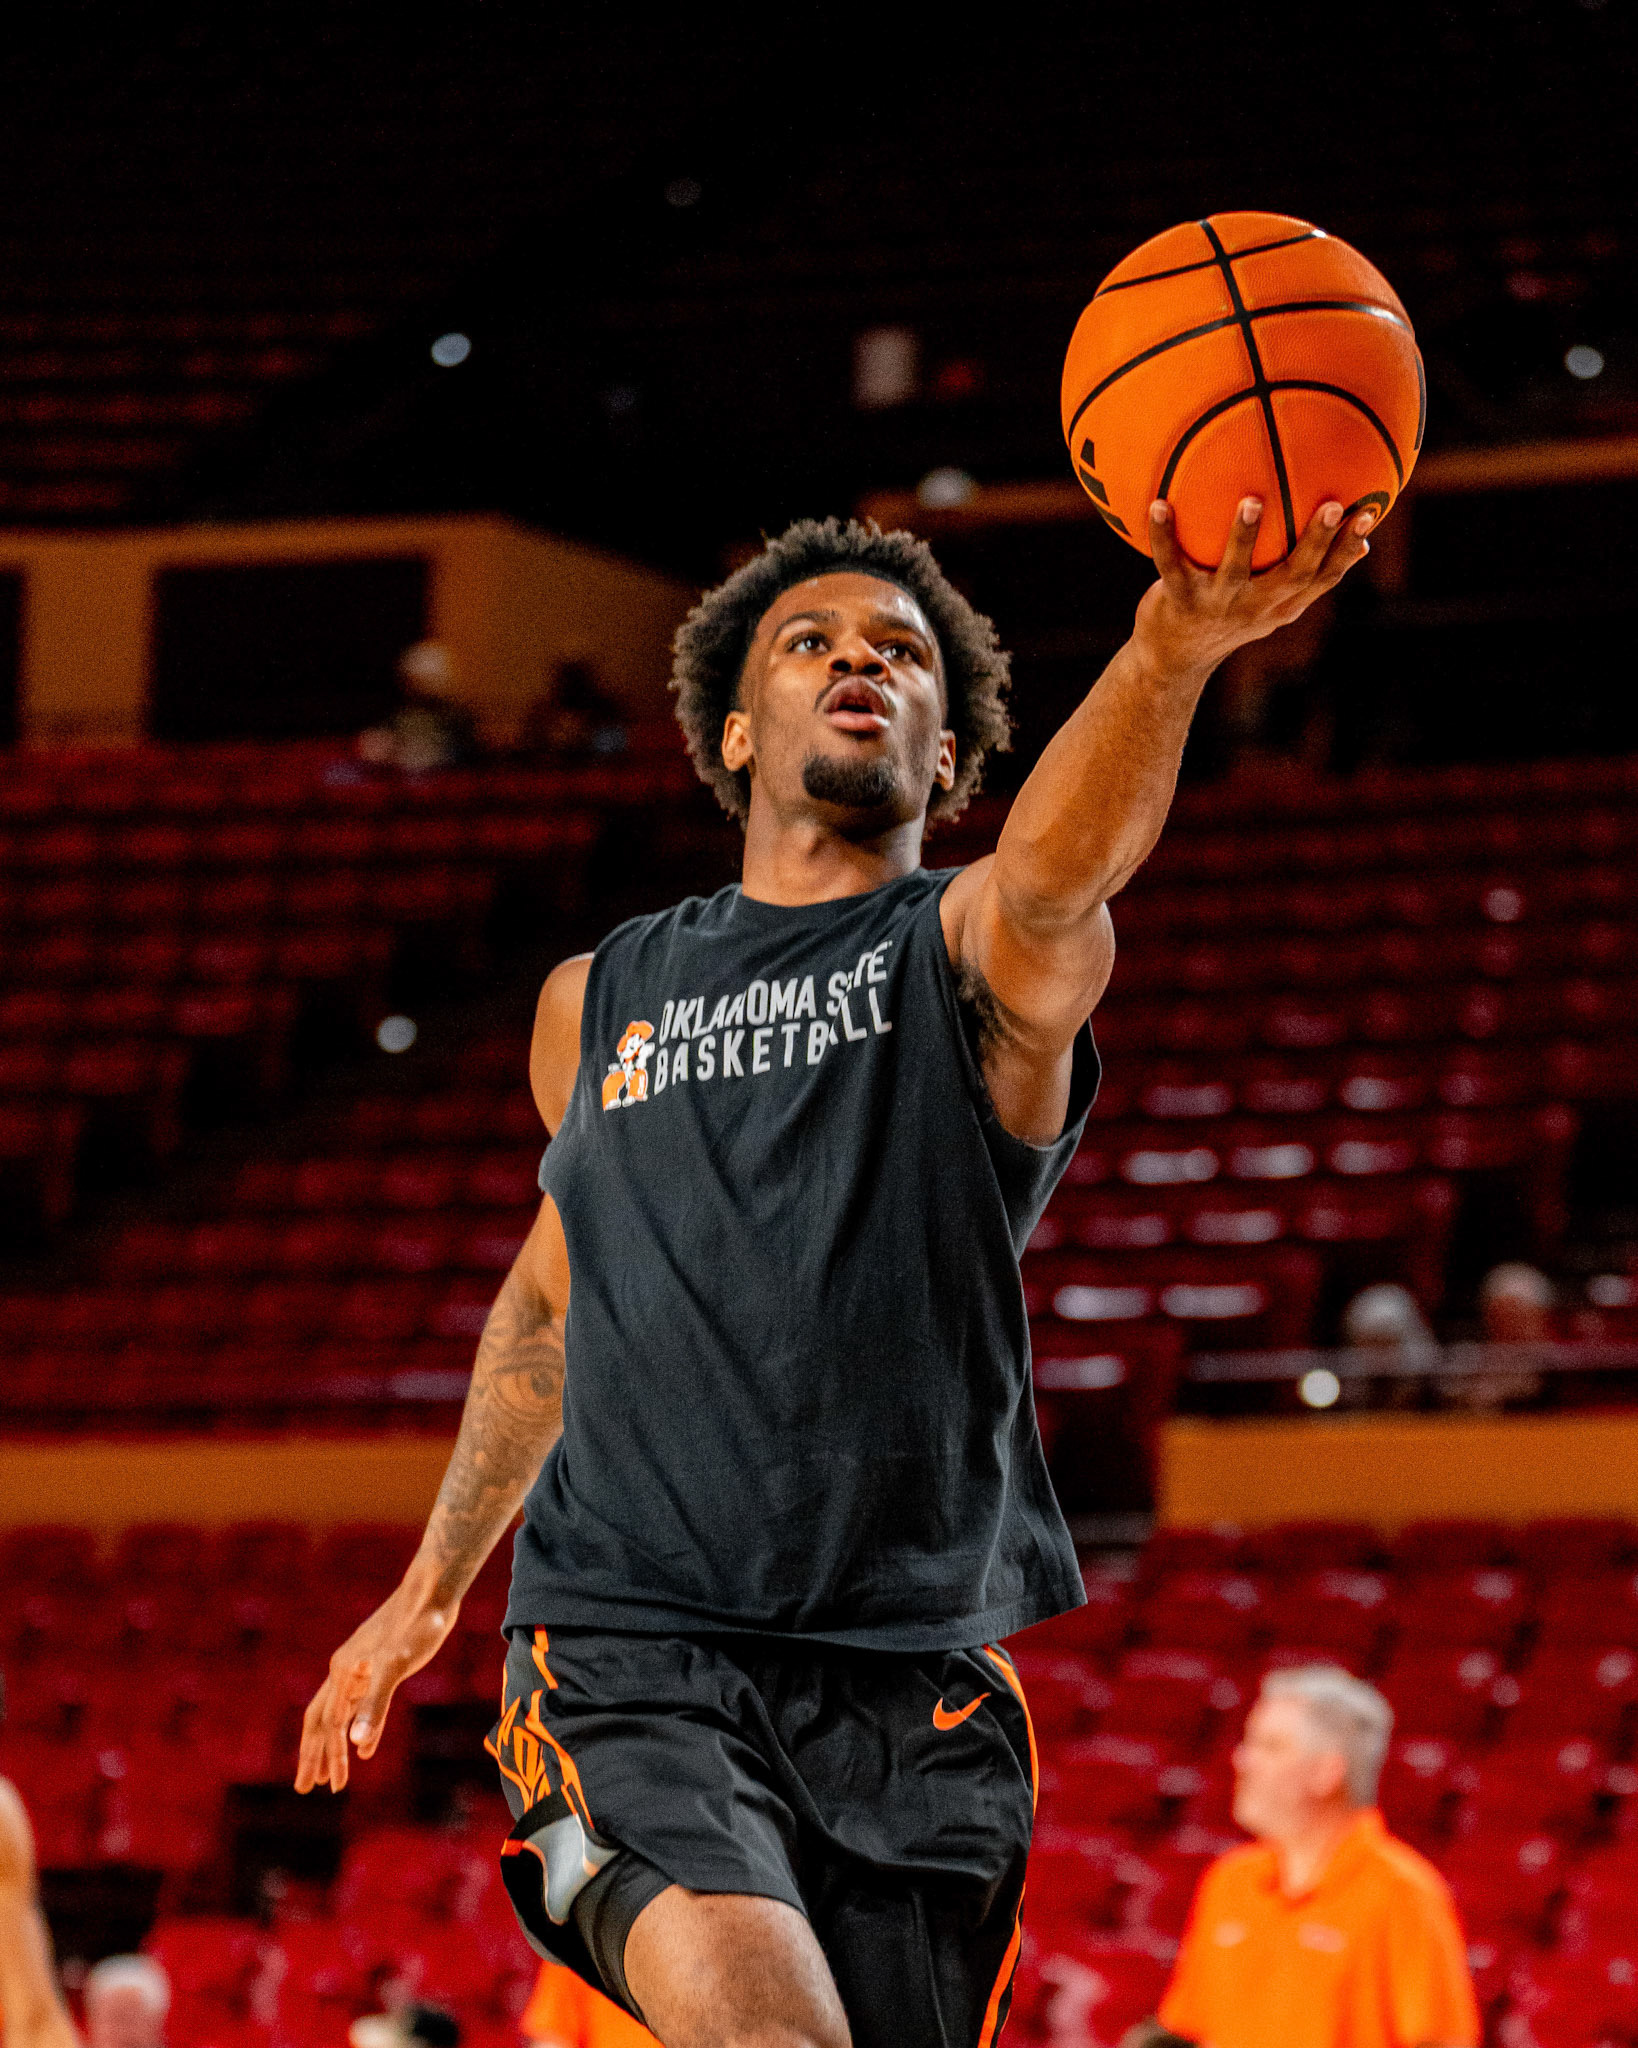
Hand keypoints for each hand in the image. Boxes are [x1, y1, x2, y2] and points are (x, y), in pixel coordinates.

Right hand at [294, 1568, 458, 1792]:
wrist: (434, 1591)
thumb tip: (358, 1744)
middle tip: (306, 1789)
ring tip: (331, 1778)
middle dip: (314, 1755)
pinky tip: (365, 1748)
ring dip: (334, 1746)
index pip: (327, 1724)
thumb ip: (376, 1705)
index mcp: (342, 1673)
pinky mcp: (379, 1666)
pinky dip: (360, 1729)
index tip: (327, 1787)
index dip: (325, 1756)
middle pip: (321, 1721)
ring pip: (339, 1714)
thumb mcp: (397, 1666)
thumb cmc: (416, 1626)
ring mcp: (360, 1669)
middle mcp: (344, 1671)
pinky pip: (361, 1705)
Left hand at [1132, 494, 1373, 680]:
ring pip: (1234, 570)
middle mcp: (1255, 606)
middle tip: (1332, 505)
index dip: (1346, 549)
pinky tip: (1159, 504)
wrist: (1174, 660)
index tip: (1368, 514)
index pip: (1324, 577)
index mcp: (1282, 604)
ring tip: (1252, 501)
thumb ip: (1312, 577)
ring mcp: (1218, 605)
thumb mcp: (1275, 604)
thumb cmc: (1231, 618)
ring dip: (1244, 536)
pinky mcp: (1180, 601)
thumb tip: (1365, 543)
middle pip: (1292, 575)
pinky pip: (1171, 565)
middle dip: (1314, 541)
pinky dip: (1164, 536)